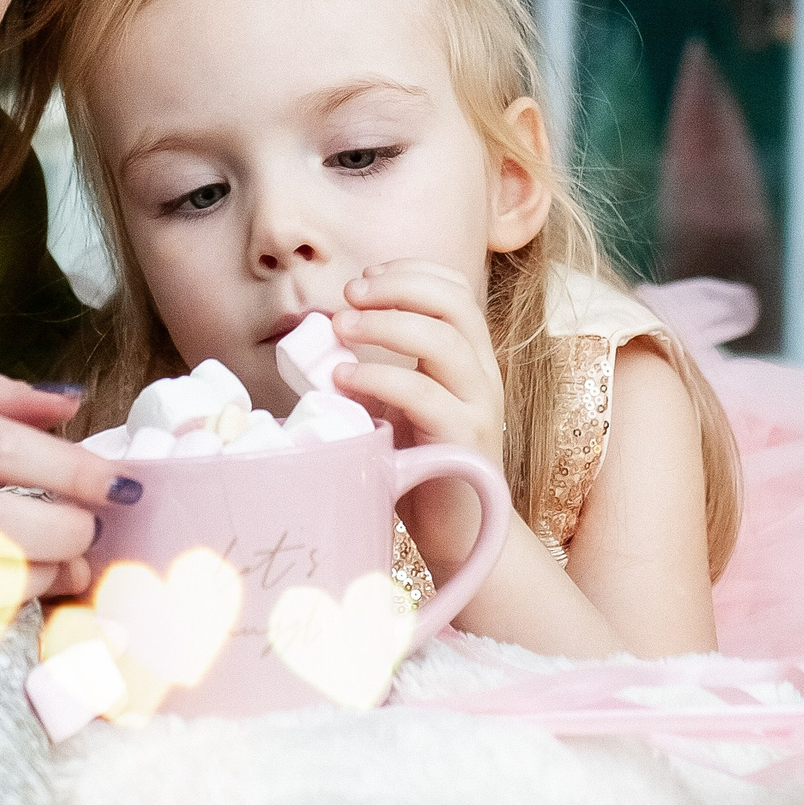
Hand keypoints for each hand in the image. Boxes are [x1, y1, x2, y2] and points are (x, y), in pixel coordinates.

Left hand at [330, 260, 504, 475]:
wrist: (460, 532)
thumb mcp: (399, 405)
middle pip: (454, 303)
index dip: (410, 272)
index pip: (455, 290)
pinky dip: (380, 377)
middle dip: (397, 287)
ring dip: (385, 324)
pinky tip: (345, 379)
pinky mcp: (465, 440)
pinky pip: (425, 395)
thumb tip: (320, 337)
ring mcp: (479, 406)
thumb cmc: (422, 465)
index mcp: (471, 357)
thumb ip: (377, 369)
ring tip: (340, 328)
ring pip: (444, 340)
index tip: (364, 278)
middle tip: (348, 295)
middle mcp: (483, 373)